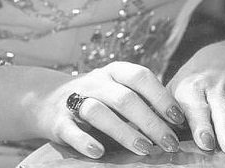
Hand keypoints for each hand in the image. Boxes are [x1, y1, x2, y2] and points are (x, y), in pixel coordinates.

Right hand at [37, 61, 184, 158]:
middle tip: (169, 143)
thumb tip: (179, 124)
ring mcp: (75, 99)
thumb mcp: (117, 92)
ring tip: (144, 150)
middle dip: (150, 122)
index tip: (178, 119)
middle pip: (125, 98)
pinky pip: (71, 129)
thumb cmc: (96, 99)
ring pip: (99, 111)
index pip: (141, 77)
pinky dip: (85, 141)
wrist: (45, 101)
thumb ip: (141, 102)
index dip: (161, 97)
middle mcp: (96, 81)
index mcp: (114, 72)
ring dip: (124, 131)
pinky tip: (99, 153)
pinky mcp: (57, 121)